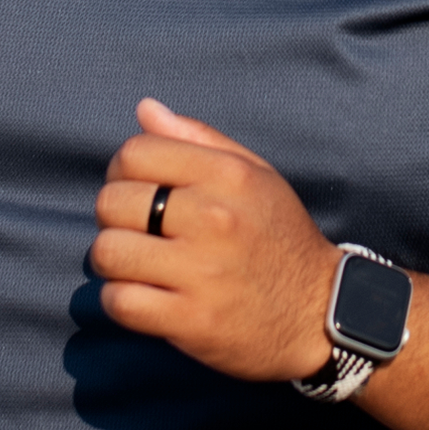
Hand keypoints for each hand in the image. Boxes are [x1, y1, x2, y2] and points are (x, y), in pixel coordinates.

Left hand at [91, 98, 339, 381]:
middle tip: (137, 233)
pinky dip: (119, 301)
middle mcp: (214, 218)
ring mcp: (202, 271)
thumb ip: (199, 139)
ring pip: (108, 252)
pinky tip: (142, 297)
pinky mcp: (192, 320)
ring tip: (137, 266)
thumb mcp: (255, 176)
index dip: (122, 173)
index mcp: (227, 176)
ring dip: (113, 262)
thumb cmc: (280, 238)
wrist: (320, 314)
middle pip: (112, 202)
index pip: (134, 154)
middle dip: (114, 218)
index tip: (137, 192)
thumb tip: (144, 109)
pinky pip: (120, 301)